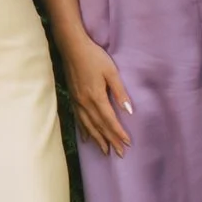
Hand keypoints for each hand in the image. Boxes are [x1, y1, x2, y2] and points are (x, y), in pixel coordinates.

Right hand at [62, 33, 132, 157]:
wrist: (72, 48)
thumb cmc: (94, 57)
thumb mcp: (111, 72)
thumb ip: (120, 92)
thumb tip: (129, 111)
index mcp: (96, 97)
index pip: (110, 120)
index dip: (118, 133)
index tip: (127, 143)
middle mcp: (85, 103)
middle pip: (99, 126)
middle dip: (110, 141)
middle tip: (119, 154)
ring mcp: (77, 102)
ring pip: (88, 126)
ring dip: (97, 140)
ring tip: (104, 151)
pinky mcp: (73, 98)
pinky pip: (79, 119)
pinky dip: (84, 130)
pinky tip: (86, 138)